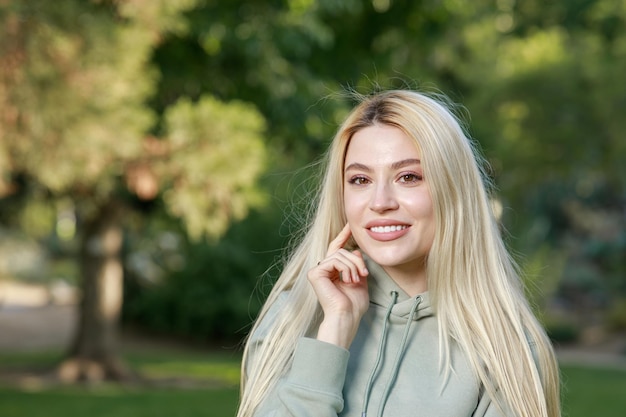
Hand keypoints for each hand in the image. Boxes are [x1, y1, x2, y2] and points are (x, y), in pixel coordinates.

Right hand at [307, 224, 368, 348]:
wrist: (346, 316)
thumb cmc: (354, 304)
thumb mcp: (360, 280)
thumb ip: (357, 265)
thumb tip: (355, 250)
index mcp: (332, 271)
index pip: (337, 249)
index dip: (343, 236)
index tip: (350, 225)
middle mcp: (323, 269)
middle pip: (342, 251)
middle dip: (356, 260)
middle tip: (364, 273)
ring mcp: (317, 271)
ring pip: (340, 254)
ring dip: (353, 266)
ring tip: (355, 280)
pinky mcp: (315, 273)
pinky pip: (334, 260)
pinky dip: (345, 269)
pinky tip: (347, 280)